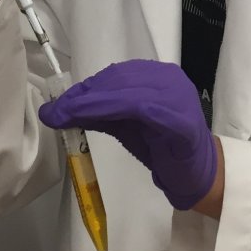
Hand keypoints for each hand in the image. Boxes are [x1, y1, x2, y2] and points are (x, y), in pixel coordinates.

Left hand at [39, 60, 217, 209]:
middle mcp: (170, 79)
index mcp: (158, 76)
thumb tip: (62, 107)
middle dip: (83, 95)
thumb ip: (101, 112)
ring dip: (91, 102)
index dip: (85, 87)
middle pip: (119, 79)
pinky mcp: (181, 121)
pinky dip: (111, 110)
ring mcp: (178, 97)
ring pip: (127, 91)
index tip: (58, 102)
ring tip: (64, 115)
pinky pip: (142, 109)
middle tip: (55, 111)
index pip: (117, 75)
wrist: (196, 175)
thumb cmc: (162, 148)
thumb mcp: (126, 125)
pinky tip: (89, 117)